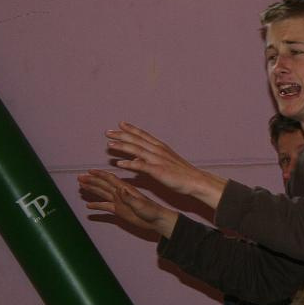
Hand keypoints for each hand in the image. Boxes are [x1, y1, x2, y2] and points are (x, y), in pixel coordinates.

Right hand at [78, 169, 176, 237]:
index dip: (99, 174)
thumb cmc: (151, 211)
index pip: (110, 179)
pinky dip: (97, 206)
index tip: (89, 171)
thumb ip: (130, 197)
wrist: (157, 220)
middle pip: (103, 184)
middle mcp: (120, 193)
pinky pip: (105, 207)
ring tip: (81, 186)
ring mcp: (119, 201)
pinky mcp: (119, 210)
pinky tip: (88, 206)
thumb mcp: (140, 205)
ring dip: (92, 189)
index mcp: (125, 189)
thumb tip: (120, 189)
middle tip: (79, 177)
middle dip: (91, 180)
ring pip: (102, 193)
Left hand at [105, 122, 220, 200]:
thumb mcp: (167, 160)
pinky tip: (119, 164)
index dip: (131, 129)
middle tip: (108, 132)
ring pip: (136, 150)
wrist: (195, 180)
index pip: (143, 135)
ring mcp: (157, 160)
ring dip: (122, 147)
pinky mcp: (157, 171)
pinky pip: (141, 166)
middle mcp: (158, 150)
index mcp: (160, 147)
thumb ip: (152, 157)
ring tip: (110, 145)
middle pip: (137, 140)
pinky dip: (129, 164)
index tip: (121, 124)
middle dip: (121, 135)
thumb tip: (137, 156)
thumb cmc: (182, 172)